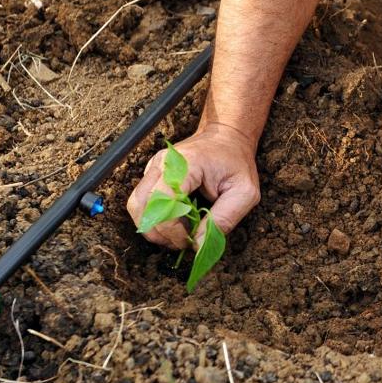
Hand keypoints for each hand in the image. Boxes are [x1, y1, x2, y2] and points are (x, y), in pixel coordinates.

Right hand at [127, 123, 260, 249]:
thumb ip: (224, 219)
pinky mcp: (151, 175)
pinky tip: (177, 221)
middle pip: (141, 207)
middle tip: (183, 241)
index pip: (162, 203)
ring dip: (154, 227)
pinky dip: (155, 218)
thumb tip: (199, 245)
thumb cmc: (236, 163)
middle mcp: (161, 164)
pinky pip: (142, 203)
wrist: (226, 138)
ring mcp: (153, 168)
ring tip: (179, 232)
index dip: (171, 229)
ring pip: (136, 207)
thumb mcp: (244, 193)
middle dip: (159, 232)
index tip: (190, 240)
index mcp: (185, 165)